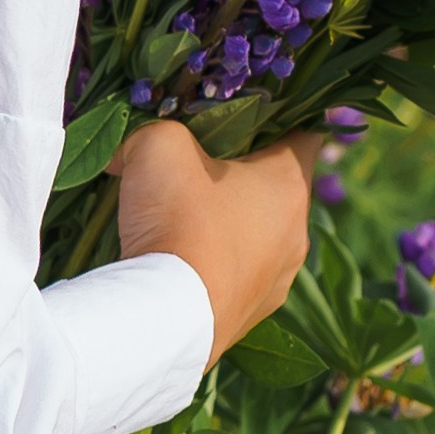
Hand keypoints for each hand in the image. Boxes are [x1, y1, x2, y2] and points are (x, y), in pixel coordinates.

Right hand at [111, 120, 320, 362]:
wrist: (168, 319)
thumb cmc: (178, 221)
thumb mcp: (158, 146)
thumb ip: (152, 130)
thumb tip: (129, 150)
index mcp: (290, 183)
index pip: (305, 133)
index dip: (277, 118)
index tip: (244, 114)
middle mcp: (297, 232)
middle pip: (279, 187)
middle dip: (243, 172)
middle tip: (199, 163)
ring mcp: (280, 278)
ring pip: (262, 235)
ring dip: (232, 223)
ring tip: (184, 218)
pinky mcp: (254, 313)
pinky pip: (241, 274)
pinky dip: (218, 263)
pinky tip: (182, 262)